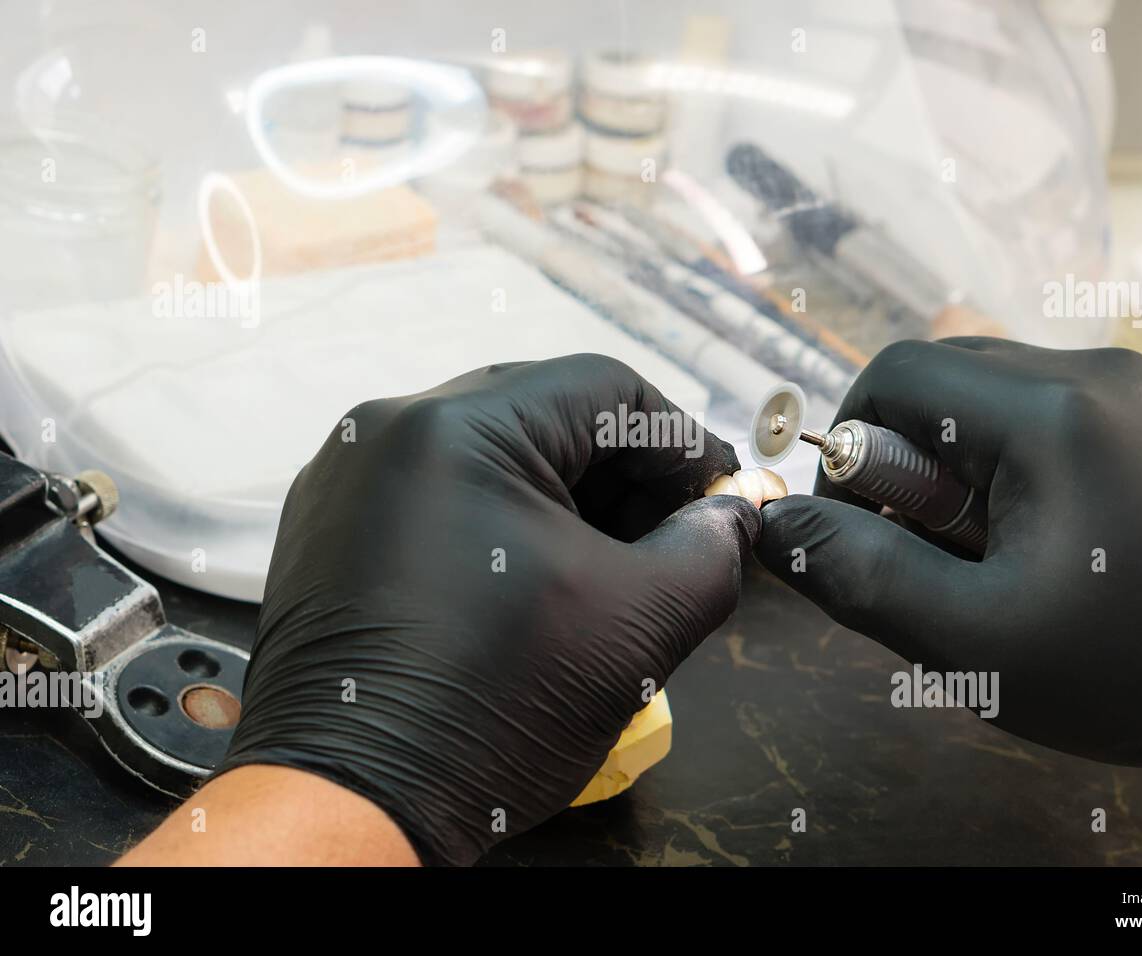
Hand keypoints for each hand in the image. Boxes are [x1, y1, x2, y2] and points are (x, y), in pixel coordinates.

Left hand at [218, 354, 759, 863]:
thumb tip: (731, 518)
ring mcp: (349, 478)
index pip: (606, 388)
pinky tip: (541, 578)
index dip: (681, 439)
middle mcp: (389, 430)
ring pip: (491, 452)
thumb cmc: (491, 710)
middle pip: (545, 411)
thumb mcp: (636, 624)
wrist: (351, 805)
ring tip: (616, 562)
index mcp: (459, 429)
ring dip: (567, 496)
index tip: (719, 495)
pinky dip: (503, 519)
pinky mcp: (331, 527)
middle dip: (626, 471)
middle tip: (676, 531)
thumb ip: (709, 552)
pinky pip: (439, 491)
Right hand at [757, 338, 1141, 827]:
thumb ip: (862, 576)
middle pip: (958, 377)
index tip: (862, 526)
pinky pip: (1082, 415)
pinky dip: (1045, 463)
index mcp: (1051, 411)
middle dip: (918, 460)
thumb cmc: (1139, 672)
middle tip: (939, 554)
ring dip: (981, 463)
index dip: (851, 443)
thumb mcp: (976, 644)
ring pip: (1019, 396)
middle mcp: (1108, 372)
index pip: (898, 372)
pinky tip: (1080, 544)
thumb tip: (777, 528)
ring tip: (1013, 556)